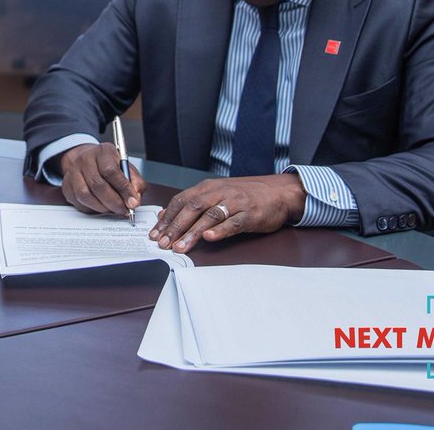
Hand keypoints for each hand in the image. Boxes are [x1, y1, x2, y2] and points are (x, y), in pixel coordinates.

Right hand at [58, 142, 145, 216]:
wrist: (88, 161)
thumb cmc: (110, 166)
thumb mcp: (127, 168)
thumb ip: (135, 183)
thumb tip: (134, 200)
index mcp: (103, 151)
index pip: (111, 171)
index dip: (123, 189)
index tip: (132, 202)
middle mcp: (85, 159)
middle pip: (98, 185)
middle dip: (114, 202)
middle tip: (124, 210)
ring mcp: (73, 172)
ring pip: (86, 195)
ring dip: (102, 207)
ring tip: (113, 209)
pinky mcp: (66, 185)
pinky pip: (79, 202)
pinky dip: (92, 209)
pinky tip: (101, 206)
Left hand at [148, 173, 306, 253]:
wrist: (278, 192)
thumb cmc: (245, 195)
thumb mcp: (216, 194)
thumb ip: (193, 203)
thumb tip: (166, 214)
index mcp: (209, 187)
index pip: (182, 200)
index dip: (167, 217)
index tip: (155, 232)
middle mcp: (219, 192)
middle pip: (192, 207)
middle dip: (175, 226)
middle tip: (163, 242)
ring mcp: (235, 203)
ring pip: (210, 216)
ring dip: (193, 232)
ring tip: (181, 246)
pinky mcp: (250, 214)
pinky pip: (233, 223)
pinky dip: (220, 230)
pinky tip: (210, 238)